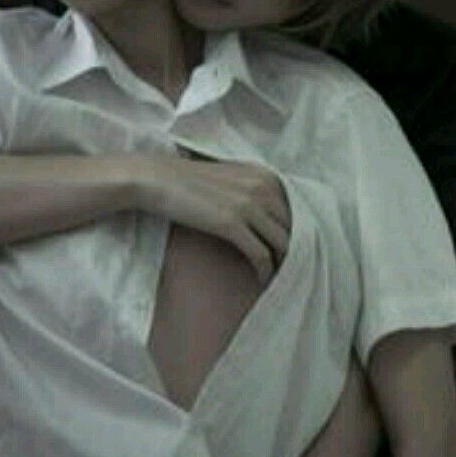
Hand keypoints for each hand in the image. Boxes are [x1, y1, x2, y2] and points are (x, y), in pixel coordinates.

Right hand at [133, 153, 291, 284]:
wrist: (158, 179)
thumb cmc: (189, 182)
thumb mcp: (230, 179)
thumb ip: (254, 191)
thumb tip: (268, 218)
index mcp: (265, 175)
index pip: (297, 210)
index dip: (297, 233)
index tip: (292, 250)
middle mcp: (263, 187)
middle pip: (293, 228)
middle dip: (294, 250)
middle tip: (289, 269)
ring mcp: (249, 205)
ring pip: (282, 243)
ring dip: (283, 264)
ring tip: (278, 278)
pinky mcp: (232, 224)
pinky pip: (261, 255)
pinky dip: (265, 271)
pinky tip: (261, 281)